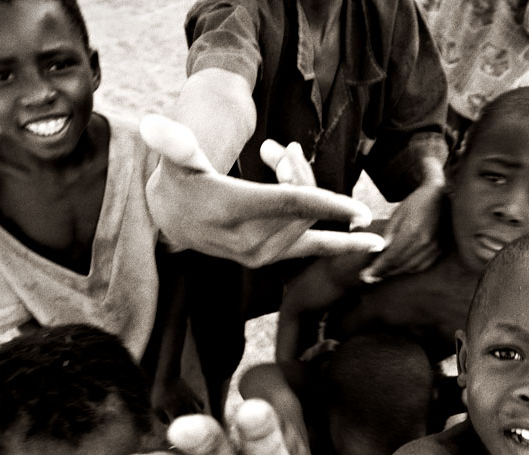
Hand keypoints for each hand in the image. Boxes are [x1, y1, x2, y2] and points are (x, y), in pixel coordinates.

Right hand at [142, 115, 381, 266]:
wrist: (177, 220)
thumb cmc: (182, 181)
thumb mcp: (178, 159)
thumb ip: (174, 143)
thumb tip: (153, 124)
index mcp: (235, 210)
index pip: (290, 205)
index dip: (327, 204)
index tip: (361, 210)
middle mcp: (252, 239)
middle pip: (304, 201)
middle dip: (300, 170)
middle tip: (282, 149)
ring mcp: (265, 252)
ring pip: (309, 215)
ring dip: (304, 186)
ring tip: (279, 161)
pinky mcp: (275, 257)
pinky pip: (315, 251)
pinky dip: (345, 246)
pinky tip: (374, 244)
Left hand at [361, 182, 443, 282]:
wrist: (443, 196)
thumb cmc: (417, 202)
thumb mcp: (398, 213)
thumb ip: (389, 232)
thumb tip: (379, 250)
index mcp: (411, 232)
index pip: (391, 257)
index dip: (377, 268)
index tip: (365, 275)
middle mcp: (423, 243)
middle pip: (400, 264)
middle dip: (383, 272)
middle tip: (370, 278)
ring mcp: (433, 248)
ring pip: (411, 268)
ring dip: (395, 273)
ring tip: (382, 275)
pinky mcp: (440, 250)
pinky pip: (422, 266)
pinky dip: (409, 270)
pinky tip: (400, 269)